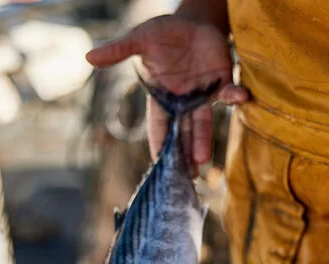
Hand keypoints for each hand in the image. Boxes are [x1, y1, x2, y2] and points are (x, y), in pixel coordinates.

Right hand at [85, 15, 248, 173]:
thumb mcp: (139, 40)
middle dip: (183, 154)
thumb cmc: (163, 32)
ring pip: (203, 123)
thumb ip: (118, 51)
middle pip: (182, 133)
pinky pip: (228, 93)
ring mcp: (203, 95)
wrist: (192, 21)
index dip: (159, 143)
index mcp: (162, 97)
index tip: (159, 163)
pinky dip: (234, 96)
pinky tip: (240, 98)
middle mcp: (183, 102)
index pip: (158, 125)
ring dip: (203, 141)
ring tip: (202, 161)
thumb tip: (88, 58)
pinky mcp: (221, 82)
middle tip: (185, 177)